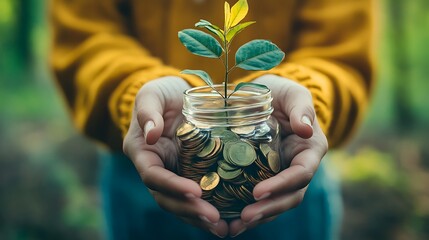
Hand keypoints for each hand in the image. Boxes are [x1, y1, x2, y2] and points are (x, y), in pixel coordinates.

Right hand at [123, 76, 227, 237]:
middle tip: (216, 220)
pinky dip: (214, 208)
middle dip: (191, 211)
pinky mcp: (193, 174)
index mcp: (143, 153)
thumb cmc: (163, 92)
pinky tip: (232, 217)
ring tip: (226, 228)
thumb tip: (150, 133)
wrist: (179, 95)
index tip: (196, 191)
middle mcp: (157, 169)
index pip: (154, 176)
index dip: (172, 186)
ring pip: (184, 204)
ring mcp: (176, 174)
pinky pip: (201, 196)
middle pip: (169, 198)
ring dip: (202, 218)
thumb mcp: (152, 93)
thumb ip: (147, 111)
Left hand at [229, 74, 327, 236]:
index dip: (282, 185)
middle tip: (244, 218)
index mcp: (310, 150)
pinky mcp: (262, 176)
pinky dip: (244, 209)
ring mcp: (280, 174)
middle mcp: (297, 167)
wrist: (265, 97)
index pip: (301, 173)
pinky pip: (256, 197)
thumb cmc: (281, 93)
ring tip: (232, 227)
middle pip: (289, 196)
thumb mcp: (292, 93)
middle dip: (268, 209)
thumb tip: (305, 128)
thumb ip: (301, 107)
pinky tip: (225, 219)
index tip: (257, 192)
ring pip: (273, 202)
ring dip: (256, 217)